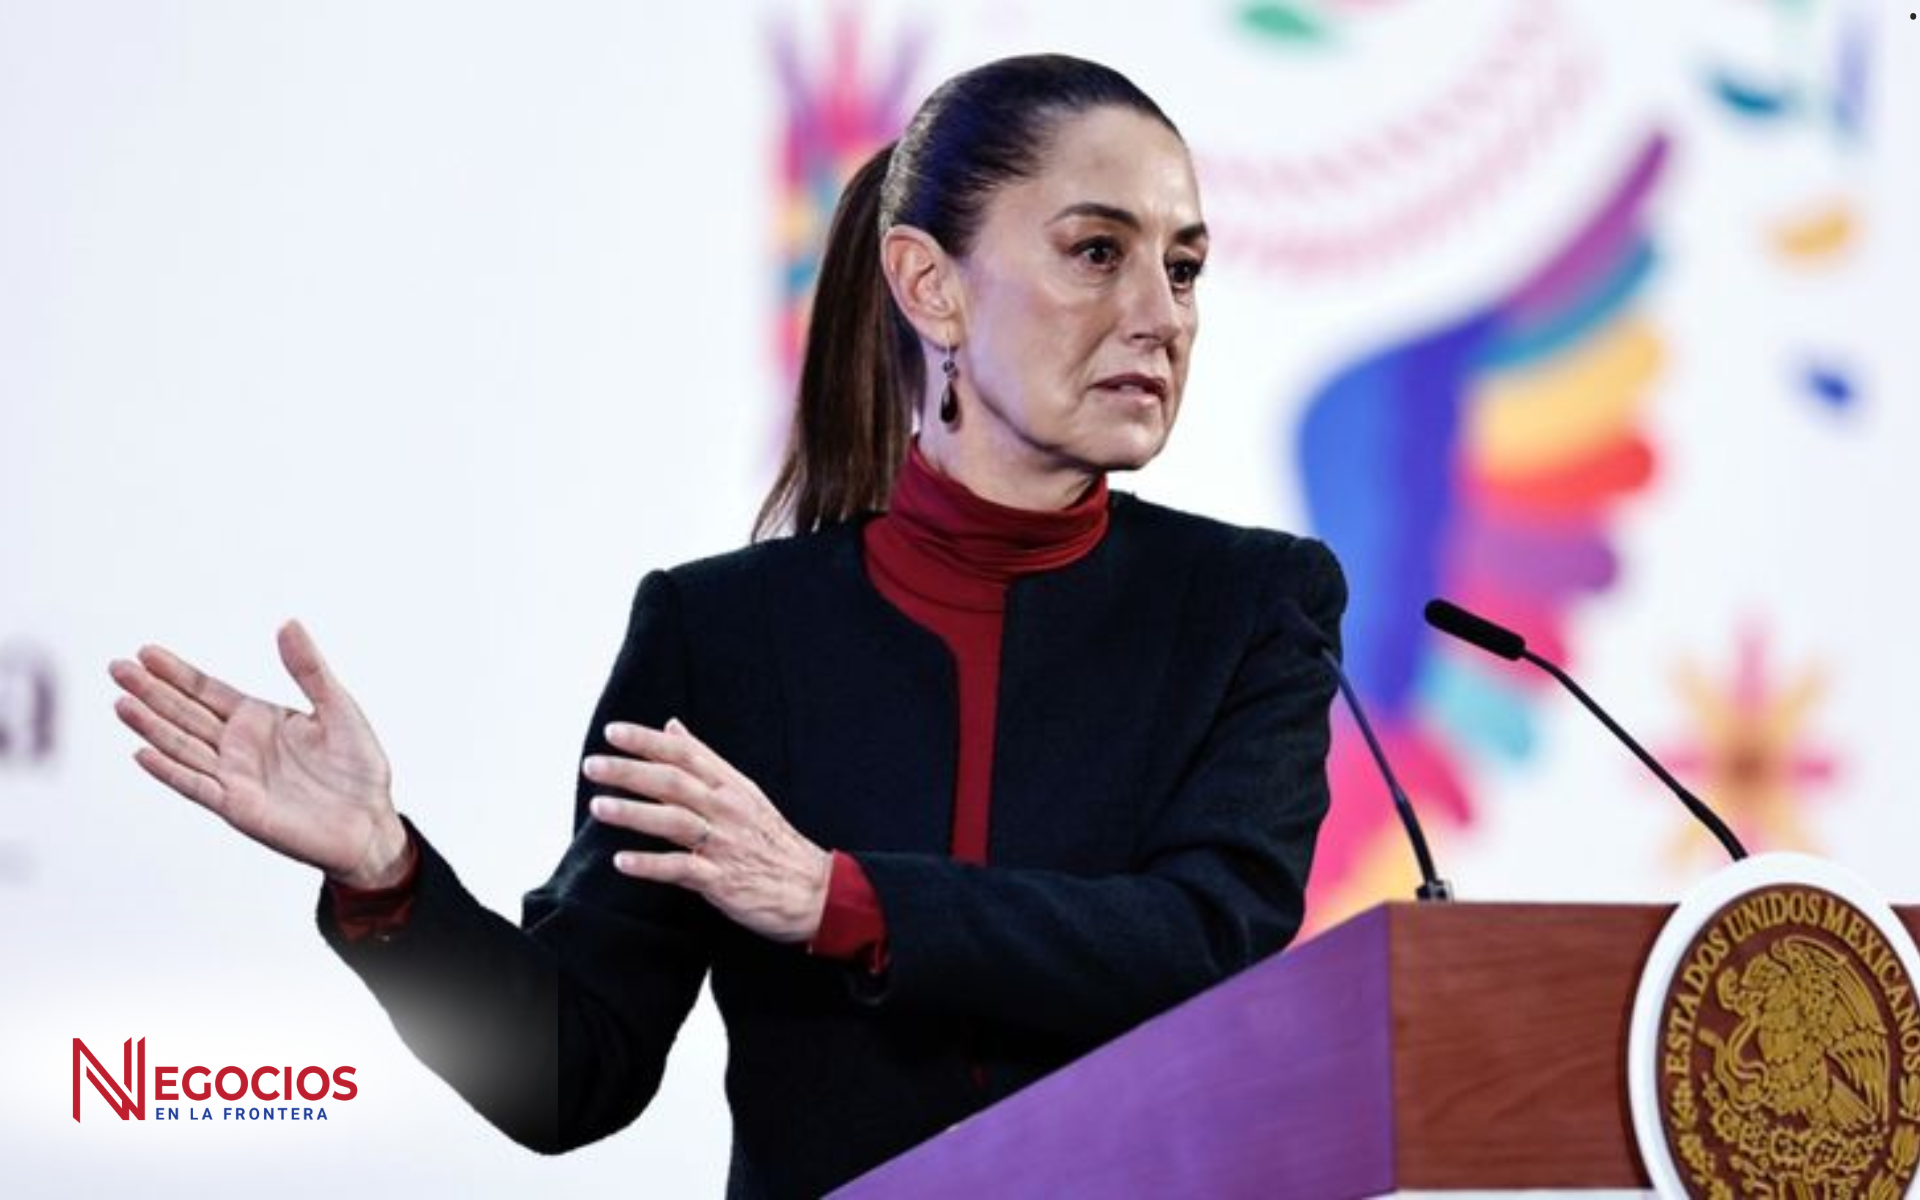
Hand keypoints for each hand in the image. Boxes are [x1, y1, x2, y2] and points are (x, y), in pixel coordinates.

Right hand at [108, 621, 410, 889]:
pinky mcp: (238, 807)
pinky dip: (170, 771)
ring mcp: (234, 776)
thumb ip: (309, 669)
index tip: (145, 652)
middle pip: (185, 713)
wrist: (370, 821)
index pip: (207, 690)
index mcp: (258, 719)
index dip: (177, 672)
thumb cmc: (357, 767)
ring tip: (121, 702)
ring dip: (151, 726)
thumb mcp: (338, 707)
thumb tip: (288, 624)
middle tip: (116, 668)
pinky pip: (197, 786)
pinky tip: (142, 752)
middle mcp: (239, 746)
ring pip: (183, 746)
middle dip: (151, 691)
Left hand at [584, 719, 830, 944]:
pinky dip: (650, 864)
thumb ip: (705, 760)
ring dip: (633, 812)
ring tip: (597, 807)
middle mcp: (727, 809)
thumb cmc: (772, 840)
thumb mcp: (744, 792)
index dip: (648, 741)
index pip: (685, 754)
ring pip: (674, 821)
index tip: (613, 732)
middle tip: (592, 765)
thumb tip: (673, 727)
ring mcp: (724, 844)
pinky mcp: (722, 880)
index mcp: (731, 785)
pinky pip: (681, 869)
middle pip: (673, 782)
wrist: (814, 889)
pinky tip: (622, 861)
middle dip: (630, 772)